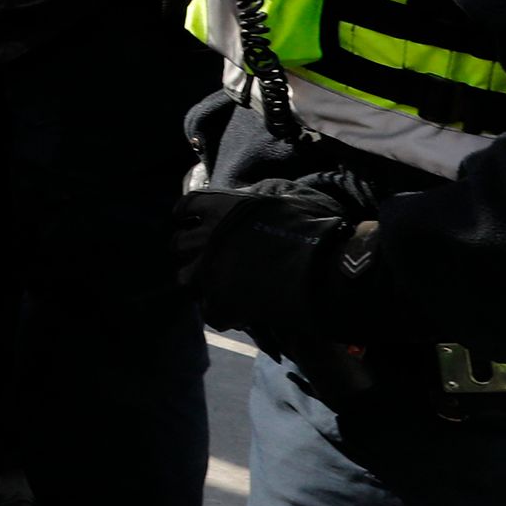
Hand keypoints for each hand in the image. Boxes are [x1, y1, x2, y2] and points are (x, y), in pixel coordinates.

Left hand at [173, 178, 369, 344]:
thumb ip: (263, 196)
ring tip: (217, 287)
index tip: (188, 220)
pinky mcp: (222, 301)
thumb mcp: (288, 198)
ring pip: (185, 278)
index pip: (186, 205)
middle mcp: (208, 236)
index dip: (187, 214)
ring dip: (199, 283)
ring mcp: (211, 270)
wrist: (327, 268)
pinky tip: (236, 312)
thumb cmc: (314, 228)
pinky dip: (221, 313)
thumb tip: (257, 191)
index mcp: (222, 206)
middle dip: (189, 250)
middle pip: (178, 244)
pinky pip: (208, 311)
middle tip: (205, 258)